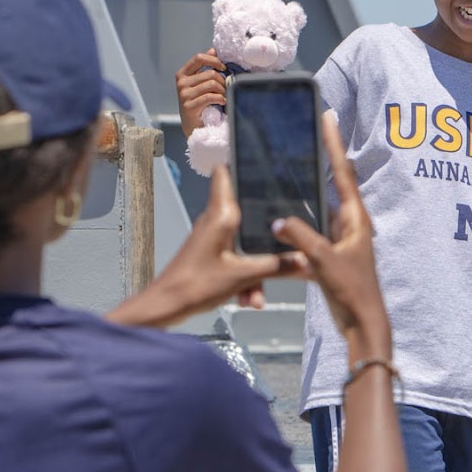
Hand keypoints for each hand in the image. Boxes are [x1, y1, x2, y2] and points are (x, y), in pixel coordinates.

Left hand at [106, 166, 304, 327]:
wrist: (164, 308)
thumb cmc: (196, 284)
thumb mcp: (242, 277)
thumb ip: (276, 267)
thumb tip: (306, 260)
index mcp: (220, 215)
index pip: (225, 174)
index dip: (242, 164)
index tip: (267, 164)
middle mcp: (215, 221)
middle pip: (247, 213)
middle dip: (266, 232)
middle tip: (289, 237)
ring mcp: (212, 238)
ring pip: (243, 244)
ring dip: (255, 269)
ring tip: (257, 297)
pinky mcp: (210, 255)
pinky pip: (235, 260)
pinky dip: (243, 278)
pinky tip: (249, 300)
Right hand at [174, 49, 226, 136]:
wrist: (194, 126)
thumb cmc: (199, 103)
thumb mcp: (200, 83)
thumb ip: (205, 67)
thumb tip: (213, 49)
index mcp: (182, 74)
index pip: (198, 58)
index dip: (213, 60)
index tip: (223, 67)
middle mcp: (181, 83)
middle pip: (209, 73)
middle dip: (222, 80)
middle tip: (226, 88)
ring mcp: (184, 94)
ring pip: (212, 84)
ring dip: (222, 91)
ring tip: (223, 96)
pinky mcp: (189, 106)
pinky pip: (210, 96)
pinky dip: (220, 99)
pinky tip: (222, 102)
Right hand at [270, 117, 389, 357]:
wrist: (362, 323)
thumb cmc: (352, 290)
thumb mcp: (323, 260)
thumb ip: (300, 238)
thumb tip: (277, 220)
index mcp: (355, 218)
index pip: (342, 171)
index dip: (333, 143)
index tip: (327, 117)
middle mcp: (349, 223)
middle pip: (329, 185)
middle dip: (315, 163)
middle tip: (299, 137)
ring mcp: (339, 239)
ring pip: (315, 211)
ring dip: (300, 198)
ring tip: (280, 175)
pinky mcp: (329, 255)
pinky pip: (308, 235)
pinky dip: (294, 229)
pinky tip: (274, 225)